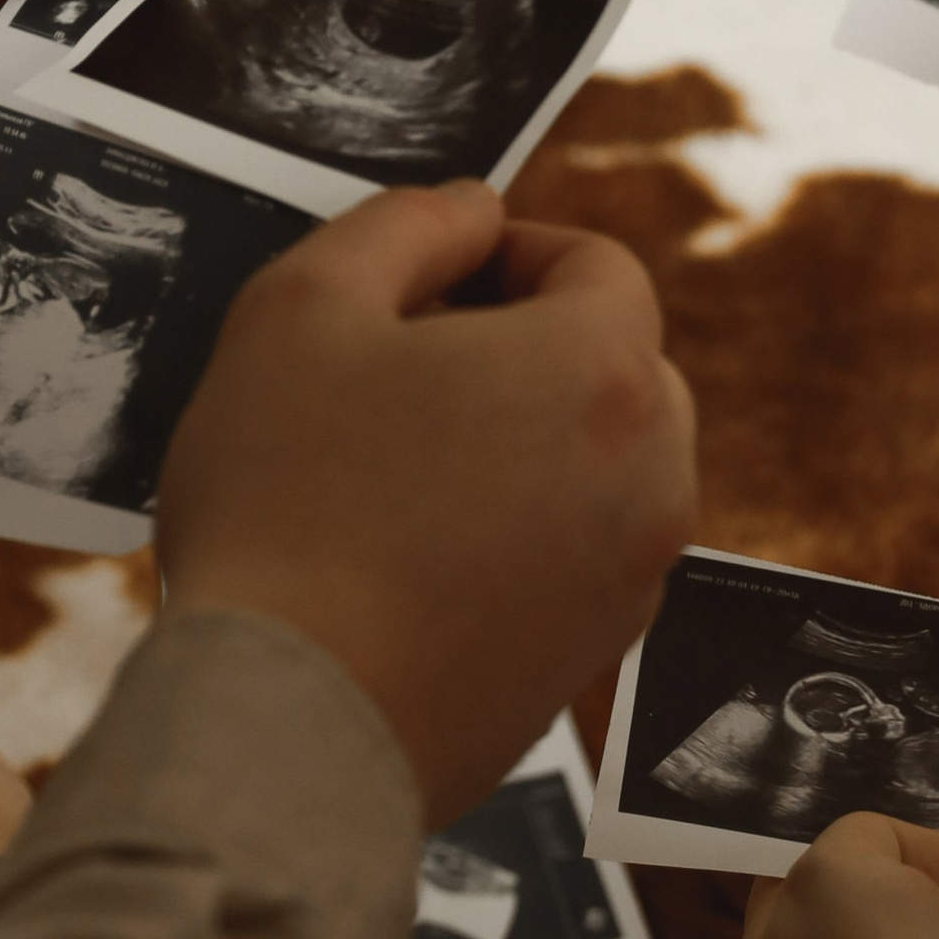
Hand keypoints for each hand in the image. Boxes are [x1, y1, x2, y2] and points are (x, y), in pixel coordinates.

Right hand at [156, 181, 696, 824]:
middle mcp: (653, 476)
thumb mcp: (303, 306)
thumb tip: (473, 212)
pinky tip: (406, 557)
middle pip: (616, 366)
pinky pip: (572, 559)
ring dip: (521, 444)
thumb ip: (403, 226)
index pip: (598, 266)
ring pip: (599, 468)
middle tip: (402, 367)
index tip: (427, 277)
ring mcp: (633, 581)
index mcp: (602, 372)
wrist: (287, 725)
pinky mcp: (591, 663)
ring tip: (397, 468)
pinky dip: (515, 535)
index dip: (510, 251)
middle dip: (523, 346)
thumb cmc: (286, 507)